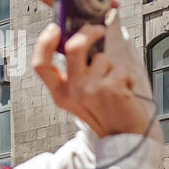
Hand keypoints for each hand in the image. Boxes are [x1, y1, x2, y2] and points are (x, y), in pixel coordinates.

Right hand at [32, 20, 152, 137]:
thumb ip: (75, 75)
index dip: (44, 42)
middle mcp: (72, 92)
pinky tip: (125, 92)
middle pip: (74, 47)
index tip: (54, 28)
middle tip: (98, 30)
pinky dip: (126, 77)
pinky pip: (120, 69)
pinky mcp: (111, 90)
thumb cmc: (105, 116)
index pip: (41, 65)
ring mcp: (91, 90)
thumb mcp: (79, 99)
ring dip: (113, 68)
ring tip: (115, 85)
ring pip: (102, 58)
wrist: (125, 140)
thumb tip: (80, 41)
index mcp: (61, 94)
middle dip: (89, 32)